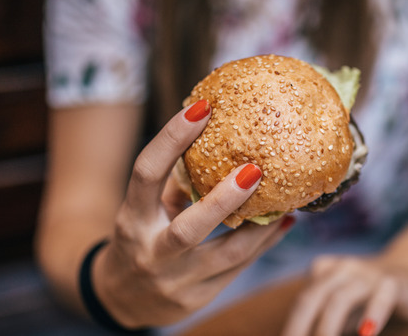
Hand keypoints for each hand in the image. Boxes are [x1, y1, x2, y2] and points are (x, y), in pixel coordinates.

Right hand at [91, 100, 293, 327]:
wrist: (120, 299)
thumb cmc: (141, 236)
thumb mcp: (145, 208)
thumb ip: (176, 181)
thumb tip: (222, 135)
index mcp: (132, 218)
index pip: (146, 173)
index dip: (171, 139)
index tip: (201, 108)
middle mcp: (150, 252)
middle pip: (188, 229)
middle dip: (224, 200)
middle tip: (256, 170)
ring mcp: (174, 281)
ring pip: (226, 255)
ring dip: (260, 228)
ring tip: (287, 202)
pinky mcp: (195, 300)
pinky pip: (237, 269)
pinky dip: (262, 245)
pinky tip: (282, 223)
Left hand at [282, 255, 407, 335]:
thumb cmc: (369, 297)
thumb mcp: (343, 309)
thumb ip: (324, 322)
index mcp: (324, 271)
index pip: (303, 301)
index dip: (292, 327)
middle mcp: (343, 269)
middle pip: (313, 297)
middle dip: (302, 328)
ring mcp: (367, 274)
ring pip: (341, 298)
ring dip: (328, 328)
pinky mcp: (393, 283)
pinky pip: (380, 298)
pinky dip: (371, 317)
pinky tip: (365, 334)